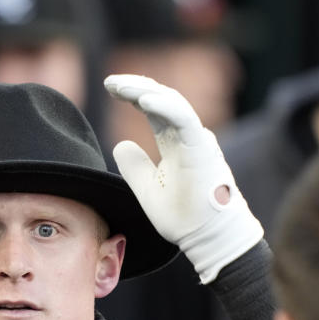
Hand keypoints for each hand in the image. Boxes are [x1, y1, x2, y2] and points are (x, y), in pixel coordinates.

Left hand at [104, 73, 262, 282]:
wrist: (209, 238)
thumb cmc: (185, 217)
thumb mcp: (148, 189)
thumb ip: (135, 166)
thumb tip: (120, 144)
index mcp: (175, 144)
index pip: (154, 110)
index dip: (133, 95)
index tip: (111, 88)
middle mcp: (187, 136)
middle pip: (162, 100)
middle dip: (135, 87)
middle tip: (109, 81)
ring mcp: (196, 140)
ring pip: (172, 103)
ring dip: (145, 91)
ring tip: (120, 86)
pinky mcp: (202, 148)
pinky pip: (184, 118)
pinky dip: (163, 107)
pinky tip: (142, 100)